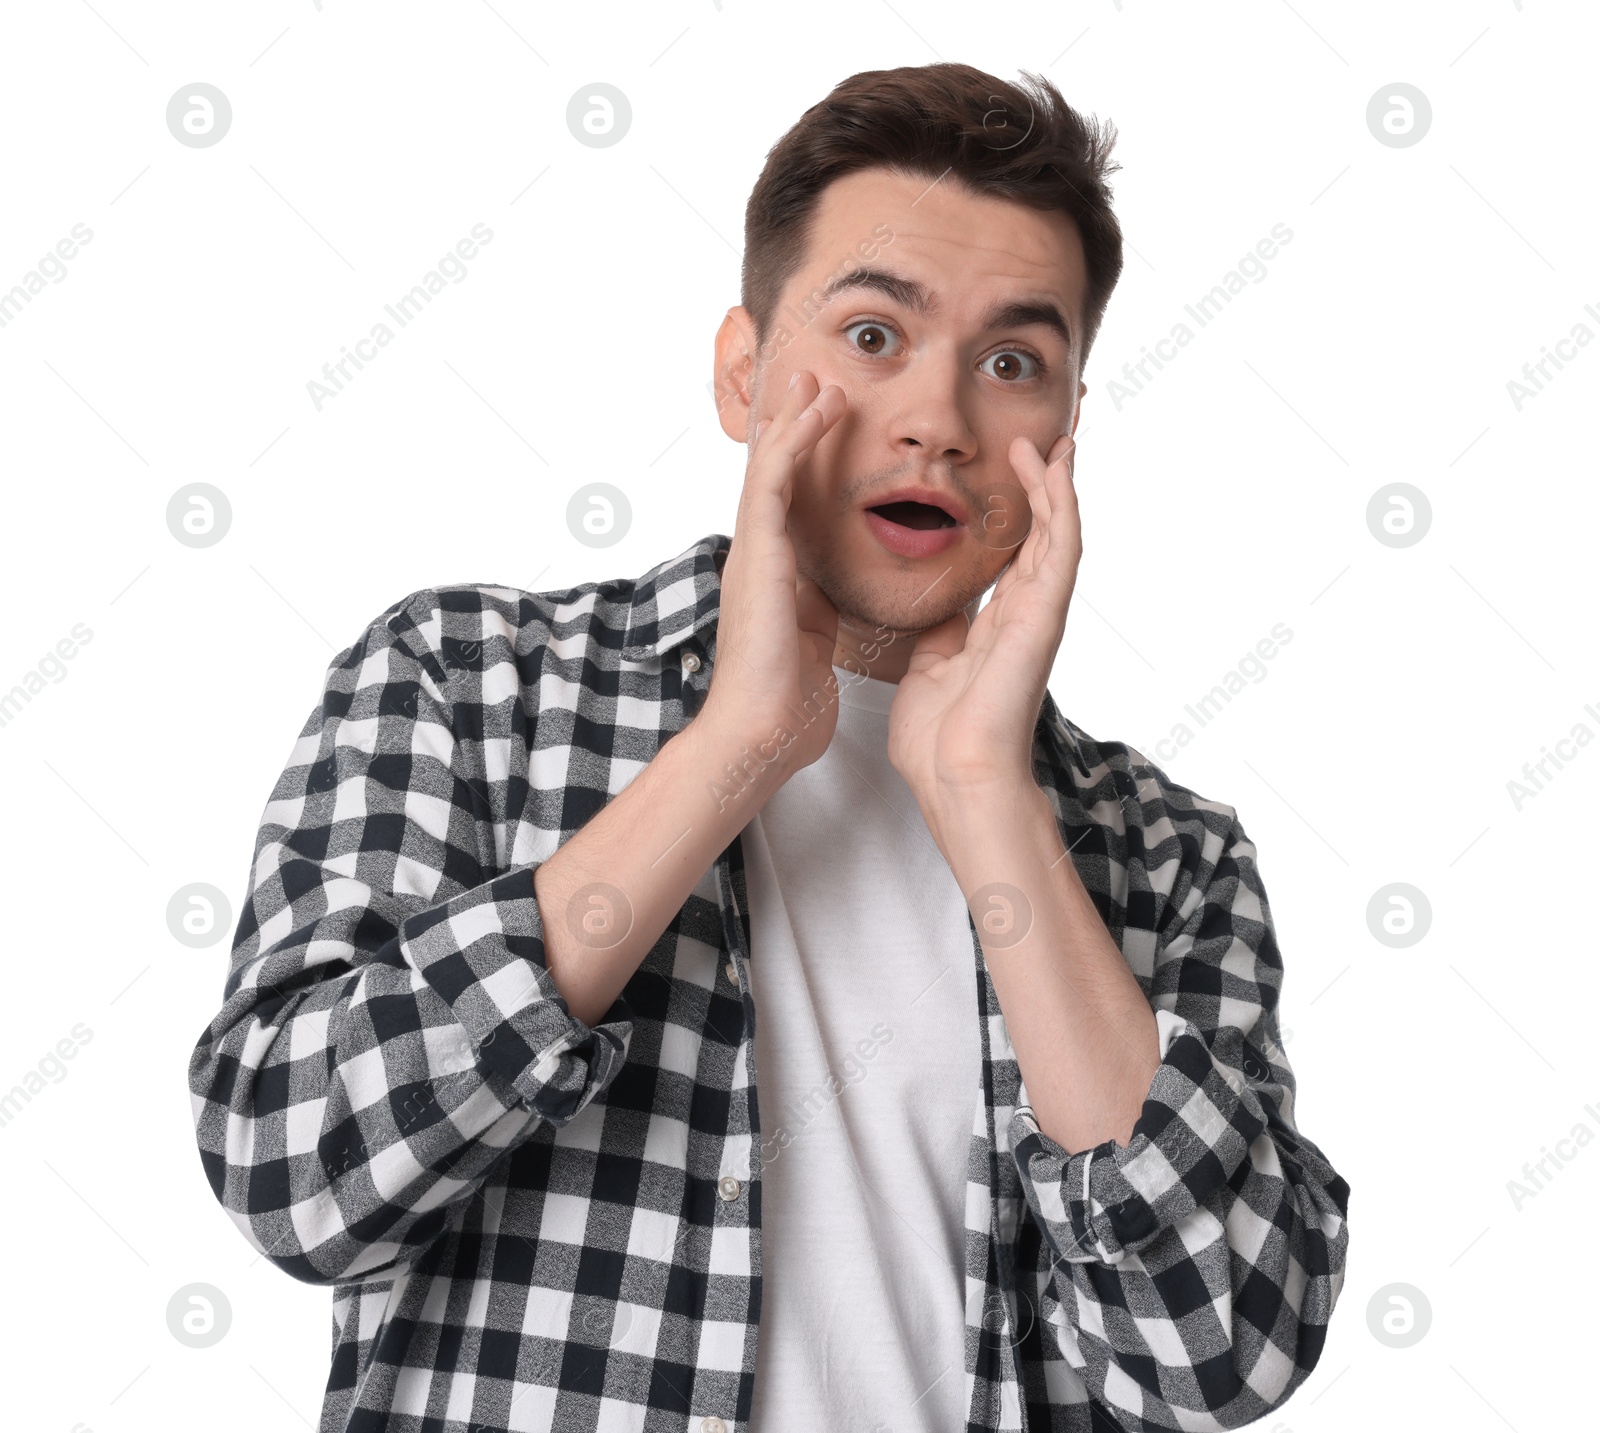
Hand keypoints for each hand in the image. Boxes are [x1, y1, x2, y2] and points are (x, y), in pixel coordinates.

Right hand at [702, 370, 848, 772]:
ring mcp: (752, 554)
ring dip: (794, 419)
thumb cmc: (789, 703)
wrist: (762, 734)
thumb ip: (826, 610)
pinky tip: (813, 412)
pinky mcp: (758, 556)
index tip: (825, 421)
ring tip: (817, 378)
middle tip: (812, 377)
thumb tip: (845, 599)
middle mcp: (757, 557)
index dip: (804, 459)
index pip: (789, 503)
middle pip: (773, 474)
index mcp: (774, 576)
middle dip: (792, 424)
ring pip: (769, 467)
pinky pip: (773, 485)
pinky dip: (793, 443)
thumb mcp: (819, 641)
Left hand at [887, 432, 1080, 824]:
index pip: (1015, 555)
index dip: (1017, 513)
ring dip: (1057, 483)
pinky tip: (1057, 469)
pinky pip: (1061, 550)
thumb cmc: (939, 739)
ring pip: (1058, 533)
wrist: (953, 777)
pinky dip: (1061, 506)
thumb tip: (934, 604)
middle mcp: (1025, 615)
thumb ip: (939, 632)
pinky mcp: (1044, 618)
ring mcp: (1040, 615)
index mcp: (998, 626)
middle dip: (1046, 487)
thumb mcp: (930, 668)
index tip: (1011, 471)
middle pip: (1044, 536)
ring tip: (1053, 438)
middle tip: (1048, 437)